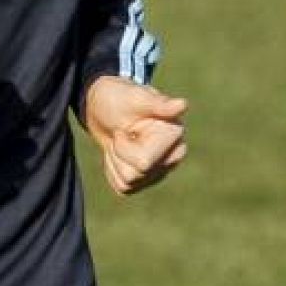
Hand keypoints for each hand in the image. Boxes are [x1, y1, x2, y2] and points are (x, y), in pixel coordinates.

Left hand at [82, 76, 187, 194]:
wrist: (104, 107)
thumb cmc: (120, 98)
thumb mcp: (134, 98)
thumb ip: (157, 104)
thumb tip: (182, 105)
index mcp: (174, 138)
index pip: (142, 163)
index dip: (123, 145)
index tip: (125, 127)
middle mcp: (173, 157)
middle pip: (134, 174)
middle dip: (118, 153)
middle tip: (120, 134)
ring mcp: (160, 171)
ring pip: (127, 182)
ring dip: (115, 160)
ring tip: (120, 141)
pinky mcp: (146, 179)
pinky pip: (123, 187)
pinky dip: (113, 170)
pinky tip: (118, 152)